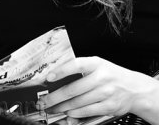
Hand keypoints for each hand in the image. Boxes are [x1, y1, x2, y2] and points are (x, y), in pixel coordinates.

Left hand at [38, 56, 158, 119]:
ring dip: (62, 107)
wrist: (134, 88)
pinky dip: (75, 114)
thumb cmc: (111, 75)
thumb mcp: (97, 65)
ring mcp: (105, 93)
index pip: (76, 65)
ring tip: (52, 109)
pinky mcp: (108, 106)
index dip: (61, 71)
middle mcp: (101, 77)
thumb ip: (80, 69)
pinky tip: (67, 113)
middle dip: (55, 97)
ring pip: (77, 102)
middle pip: (73, 89)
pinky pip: (87, 111)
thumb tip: (57, 76)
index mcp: (96, 63)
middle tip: (44, 101)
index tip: (48, 78)